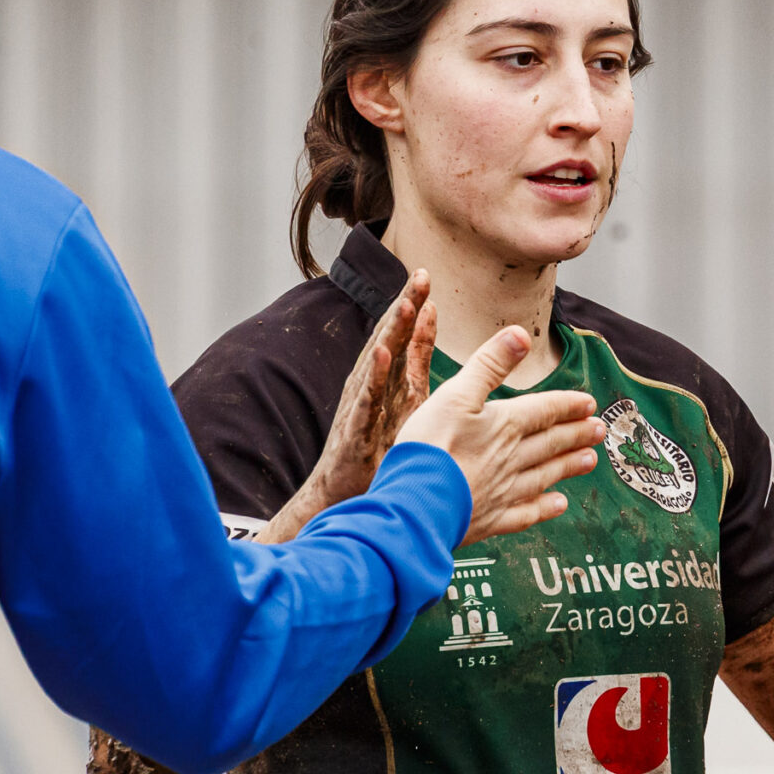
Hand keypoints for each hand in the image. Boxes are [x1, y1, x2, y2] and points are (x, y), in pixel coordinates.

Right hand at [263, 274, 439, 540]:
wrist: (343, 497)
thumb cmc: (376, 449)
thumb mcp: (405, 399)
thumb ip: (416, 359)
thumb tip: (430, 317)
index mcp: (386, 382)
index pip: (399, 338)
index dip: (411, 308)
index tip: (426, 277)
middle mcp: (370, 389)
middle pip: (388, 342)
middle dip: (403, 309)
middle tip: (419, 279)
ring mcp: (361, 410)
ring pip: (377, 367)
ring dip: (389, 335)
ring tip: (403, 307)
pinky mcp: (356, 433)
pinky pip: (366, 403)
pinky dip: (373, 380)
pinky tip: (381, 359)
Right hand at [396, 327, 603, 543]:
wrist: (415, 502)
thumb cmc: (430, 445)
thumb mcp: (456, 393)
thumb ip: (489, 364)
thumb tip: (519, 334)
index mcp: (504, 425)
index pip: (544, 411)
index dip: (568, 405)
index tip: (590, 404)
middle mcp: (511, 458)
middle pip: (550, 443)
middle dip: (576, 434)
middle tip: (599, 431)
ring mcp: (503, 491)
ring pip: (544, 475)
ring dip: (568, 465)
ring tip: (590, 460)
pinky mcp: (490, 520)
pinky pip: (525, 513)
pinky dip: (544, 507)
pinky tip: (559, 505)